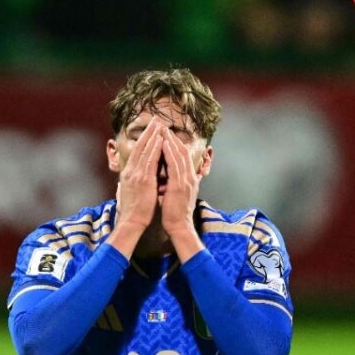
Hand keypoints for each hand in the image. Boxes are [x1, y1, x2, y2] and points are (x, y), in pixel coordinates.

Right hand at [114, 117, 164, 233]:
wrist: (131, 222)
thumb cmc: (134, 211)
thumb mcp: (131, 193)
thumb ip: (132, 183)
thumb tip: (130, 180)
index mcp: (129, 174)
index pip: (137, 152)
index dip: (144, 140)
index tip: (151, 130)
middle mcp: (131, 171)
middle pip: (140, 146)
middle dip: (148, 132)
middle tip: (156, 120)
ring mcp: (136, 174)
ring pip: (145, 150)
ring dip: (153, 136)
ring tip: (160, 124)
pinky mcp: (143, 180)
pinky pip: (150, 160)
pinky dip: (155, 148)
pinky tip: (161, 139)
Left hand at [160, 129, 204, 260]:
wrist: (179, 227)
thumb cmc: (174, 213)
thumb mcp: (176, 195)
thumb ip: (174, 184)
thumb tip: (166, 177)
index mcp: (188, 179)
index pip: (183, 157)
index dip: (176, 144)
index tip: (167, 134)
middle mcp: (190, 177)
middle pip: (183, 152)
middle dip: (173, 139)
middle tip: (164, 127)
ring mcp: (186, 181)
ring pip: (179, 155)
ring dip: (171, 141)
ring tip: (163, 130)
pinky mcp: (180, 185)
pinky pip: (175, 164)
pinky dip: (170, 152)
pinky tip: (164, 143)